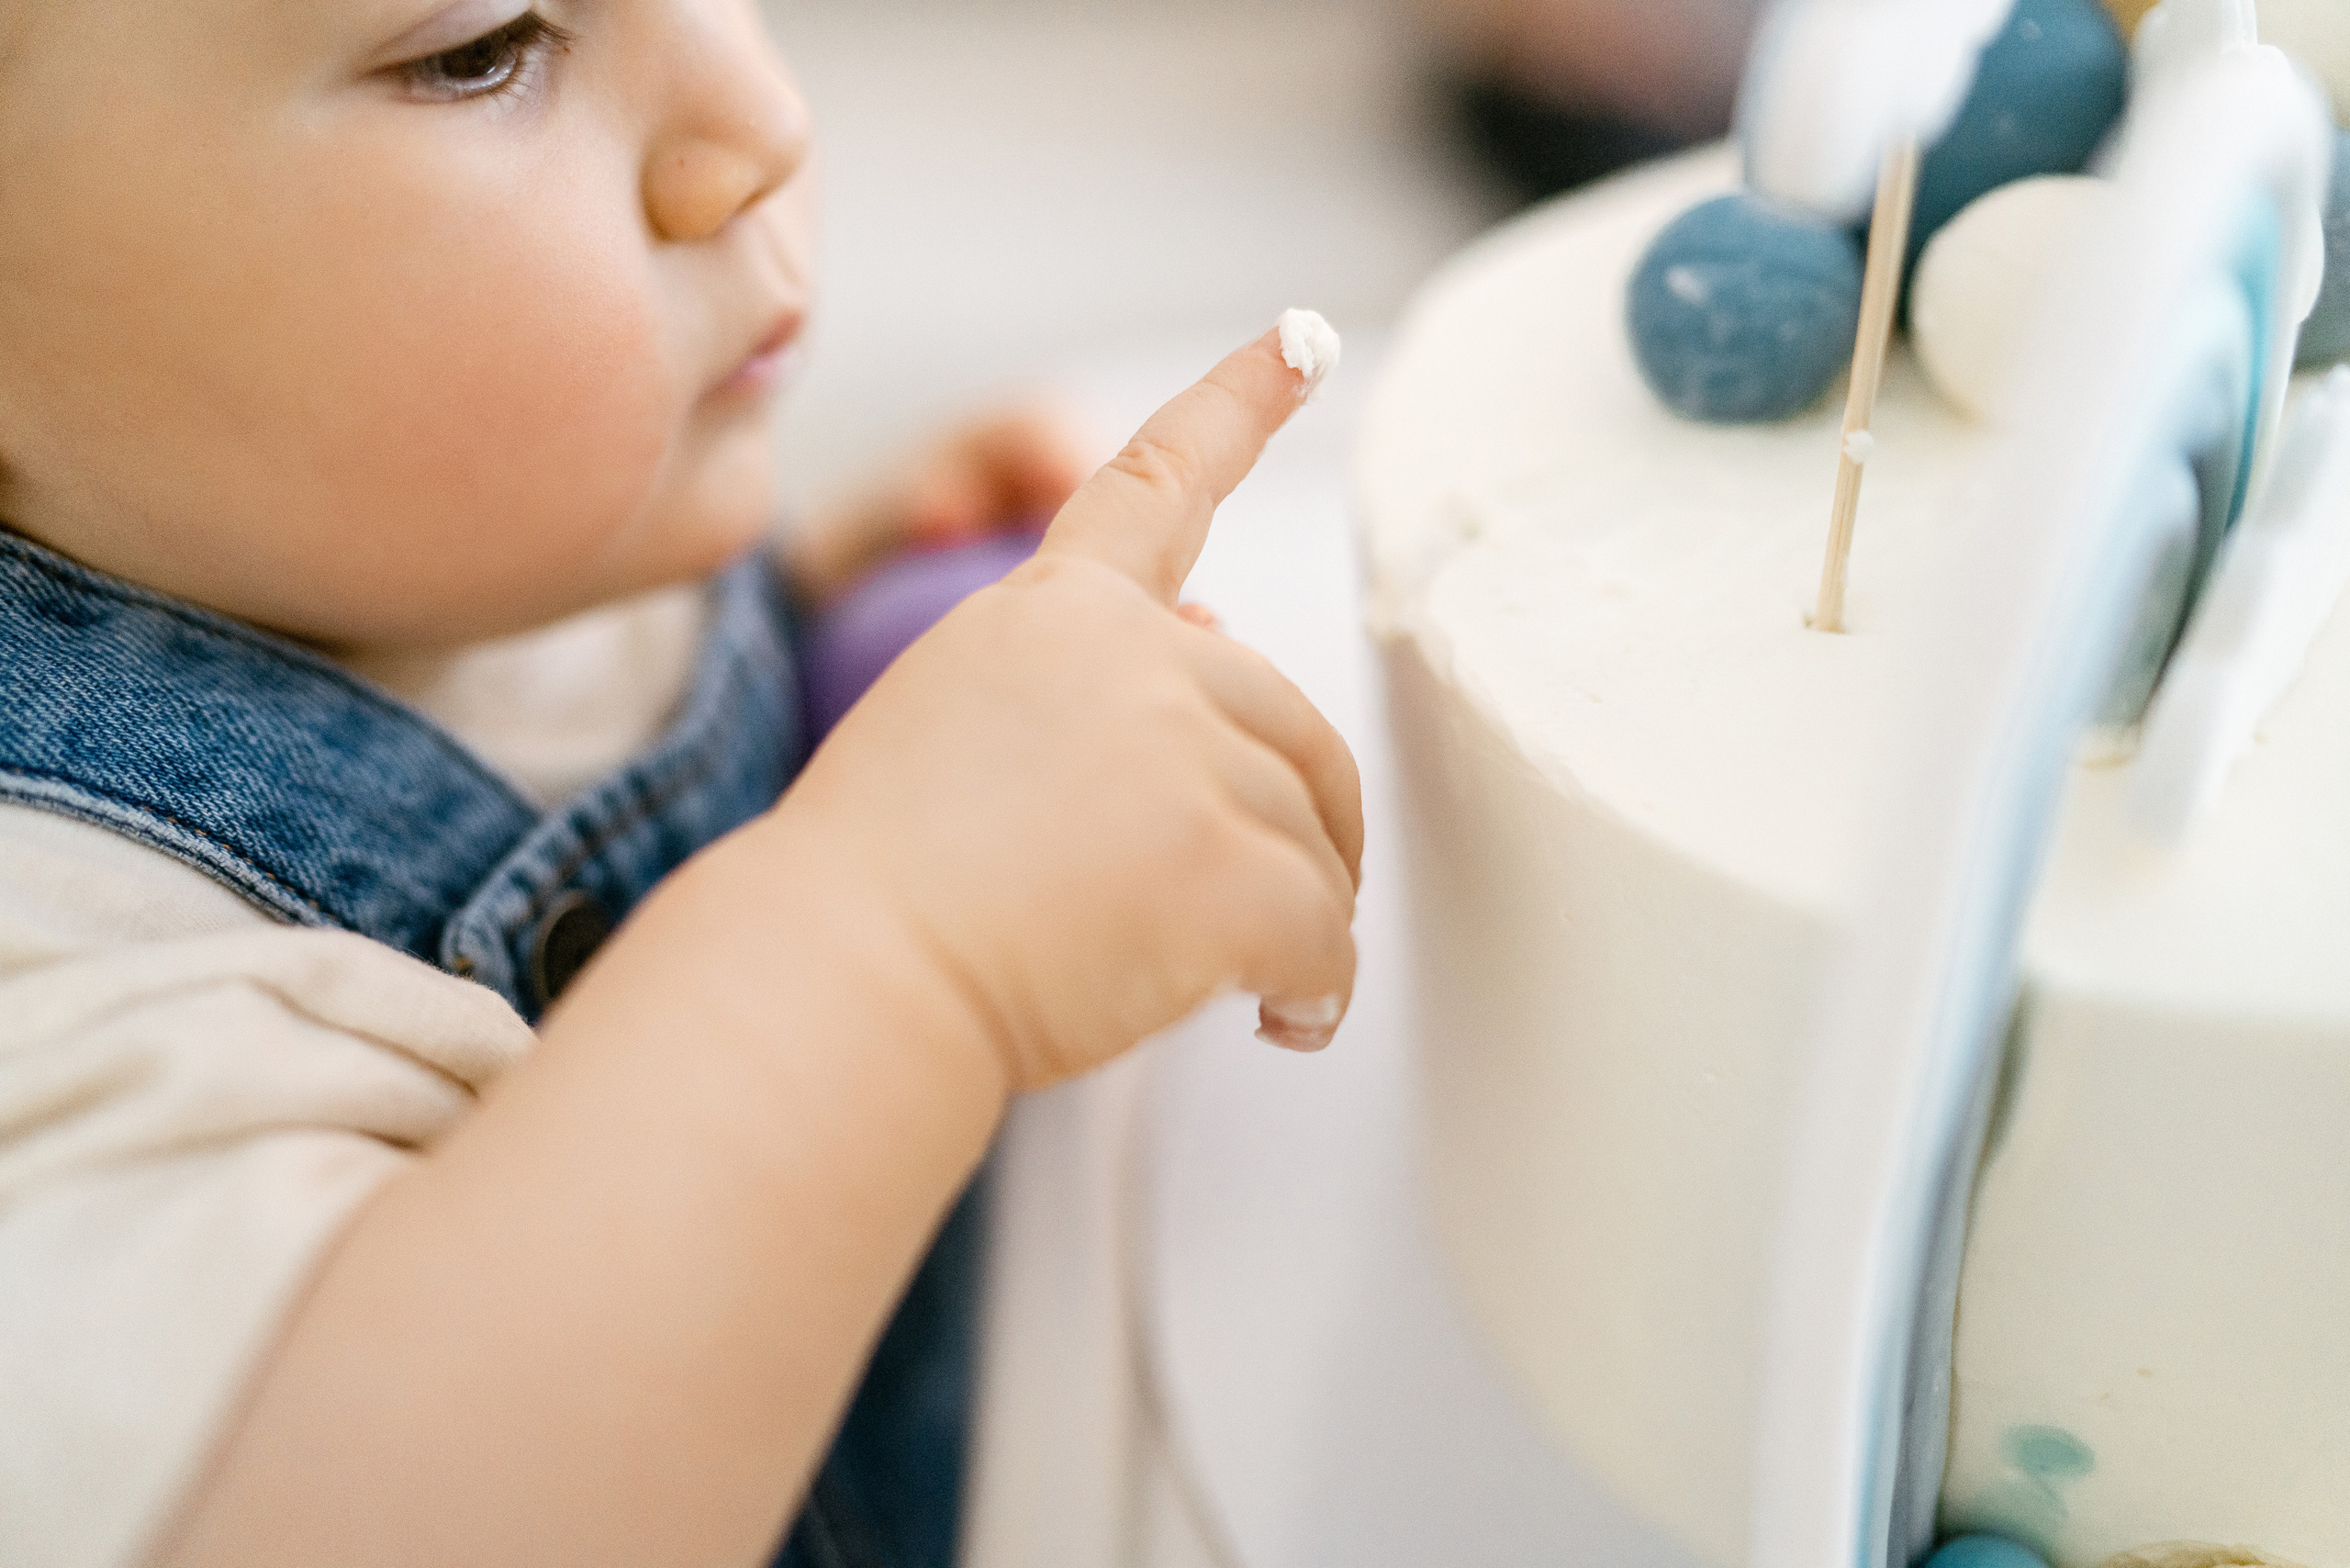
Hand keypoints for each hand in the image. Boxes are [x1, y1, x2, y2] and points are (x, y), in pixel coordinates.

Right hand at [777, 325, 1362, 1089]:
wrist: (840, 983)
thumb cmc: (875, 897)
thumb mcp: (961, 741)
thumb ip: (1093, 698)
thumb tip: (1222, 657)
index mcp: (1051, 618)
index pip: (1156, 484)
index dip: (1236, 406)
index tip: (1299, 338)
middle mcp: (1129, 657)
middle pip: (1287, 720)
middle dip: (1300, 821)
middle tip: (1268, 918)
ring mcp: (1181, 750)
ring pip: (1312, 837)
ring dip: (1296, 919)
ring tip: (1232, 990)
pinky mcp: (1223, 860)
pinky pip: (1325, 931)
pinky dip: (1320, 988)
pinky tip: (1280, 1020)